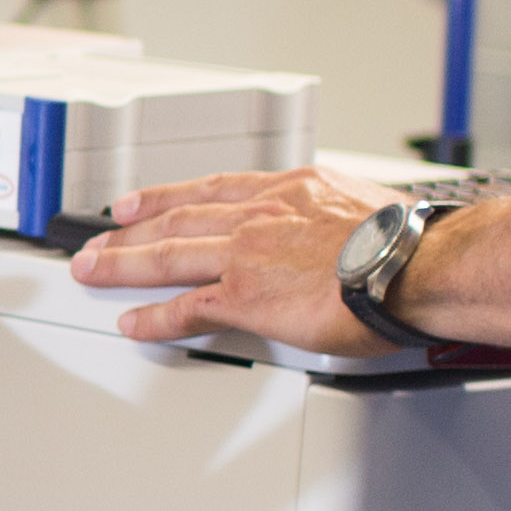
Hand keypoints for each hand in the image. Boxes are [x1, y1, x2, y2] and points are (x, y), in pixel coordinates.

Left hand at [66, 165, 396, 355]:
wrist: (417, 264)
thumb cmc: (409, 241)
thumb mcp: (366, 205)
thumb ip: (338, 214)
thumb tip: (348, 231)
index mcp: (290, 189)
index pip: (212, 188)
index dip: (167, 195)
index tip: (139, 200)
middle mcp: (260, 214)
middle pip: (177, 219)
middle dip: (129, 229)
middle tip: (96, 237)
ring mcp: (247, 254)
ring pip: (168, 256)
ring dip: (123, 263)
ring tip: (92, 269)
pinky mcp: (247, 296)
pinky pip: (187, 308)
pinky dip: (154, 317)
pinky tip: (132, 322)